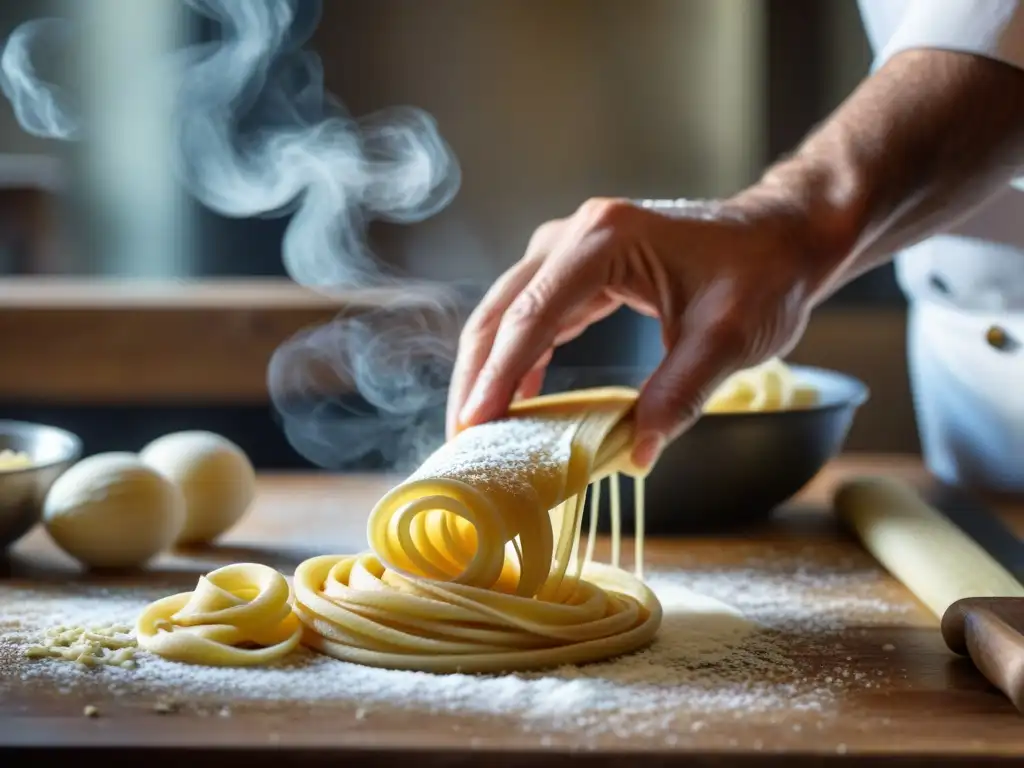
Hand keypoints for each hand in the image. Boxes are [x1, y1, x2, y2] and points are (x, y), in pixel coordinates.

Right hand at [447, 196, 828, 466]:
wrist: (781, 237)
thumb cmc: (763, 275)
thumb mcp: (728, 338)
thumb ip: (680, 393)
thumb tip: (635, 454)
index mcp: (604, 240)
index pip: (532, 315)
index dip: (500, 375)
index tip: (475, 424)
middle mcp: (576, 236)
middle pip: (501, 310)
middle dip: (477, 376)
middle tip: (462, 437)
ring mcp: (573, 248)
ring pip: (507, 312)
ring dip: (489, 369)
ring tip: (477, 426)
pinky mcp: (581, 268)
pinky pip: (533, 315)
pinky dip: (518, 359)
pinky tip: (515, 399)